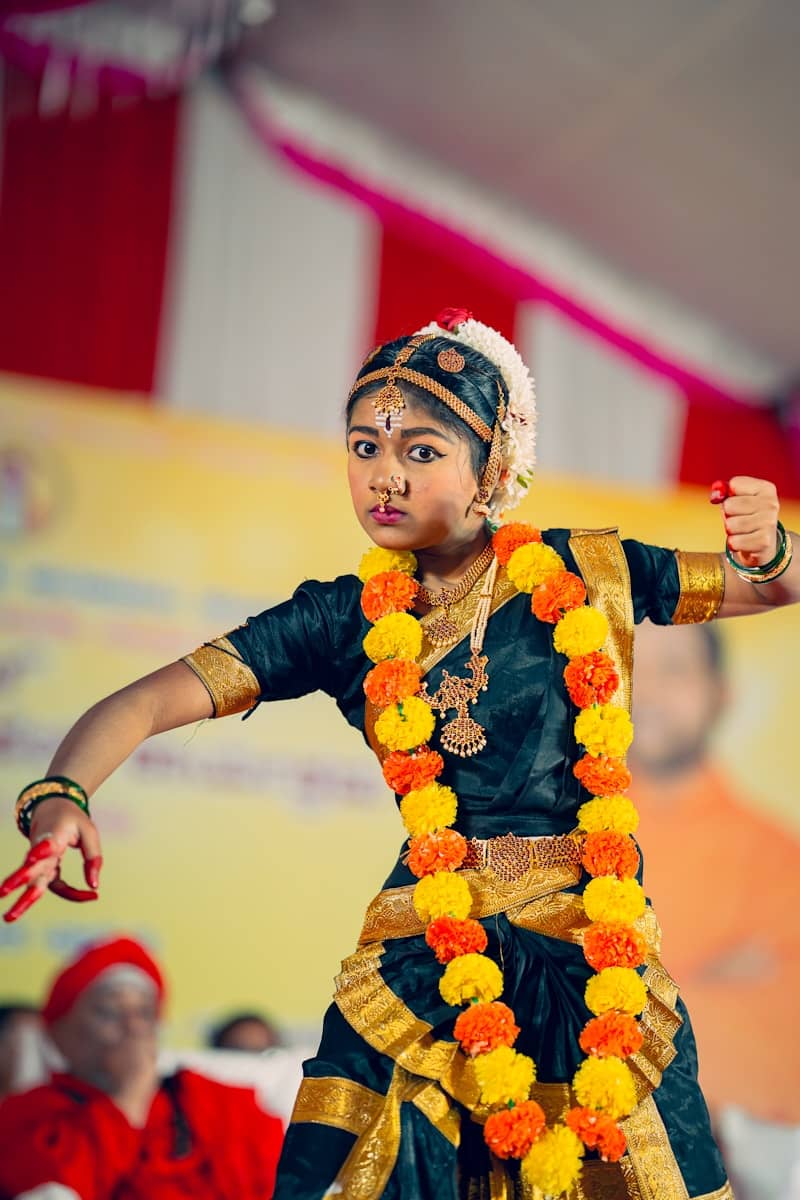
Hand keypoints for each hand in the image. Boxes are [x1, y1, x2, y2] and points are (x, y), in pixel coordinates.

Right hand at [1, 797, 101, 921]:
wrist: (52, 809)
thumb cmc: (72, 821)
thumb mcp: (89, 832)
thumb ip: (93, 857)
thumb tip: (94, 886)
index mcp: (52, 836)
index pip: (45, 844)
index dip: (40, 851)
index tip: (31, 857)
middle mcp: (42, 851)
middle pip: (31, 869)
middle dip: (18, 881)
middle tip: (4, 892)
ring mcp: (40, 862)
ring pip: (33, 883)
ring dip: (23, 900)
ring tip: (9, 917)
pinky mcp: (43, 869)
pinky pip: (55, 886)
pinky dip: (71, 893)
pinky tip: (87, 895)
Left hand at [710, 475, 779, 567]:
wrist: (763, 543)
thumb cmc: (746, 516)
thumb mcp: (737, 498)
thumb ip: (723, 491)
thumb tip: (716, 495)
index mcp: (766, 489)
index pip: (734, 484)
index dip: (727, 495)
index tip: (736, 501)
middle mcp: (771, 504)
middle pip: (729, 505)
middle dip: (727, 514)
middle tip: (739, 518)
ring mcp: (769, 523)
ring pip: (730, 525)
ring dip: (730, 530)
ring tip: (741, 530)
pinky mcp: (764, 542)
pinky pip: (733, 542)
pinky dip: (733, 543)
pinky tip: (744, 541)